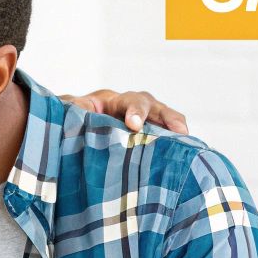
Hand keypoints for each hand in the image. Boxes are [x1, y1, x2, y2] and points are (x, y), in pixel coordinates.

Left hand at [60, 89, 189, 133]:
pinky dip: (174, 144)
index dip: (135, 111)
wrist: (73, 129)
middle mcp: (132, 108)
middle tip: (177, 131)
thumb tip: (76, 111)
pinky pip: (163, 138)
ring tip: (188, 142)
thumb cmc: (73, 118)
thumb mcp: (69, 112)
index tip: (134, 125)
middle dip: (166, 117)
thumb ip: (73, 110)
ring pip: (164, 120)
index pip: (129, 101)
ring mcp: (142, 123)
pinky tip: (183, 156)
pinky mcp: (145, 139)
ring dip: (176, 129)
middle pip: (153, 106)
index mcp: (113, 100)